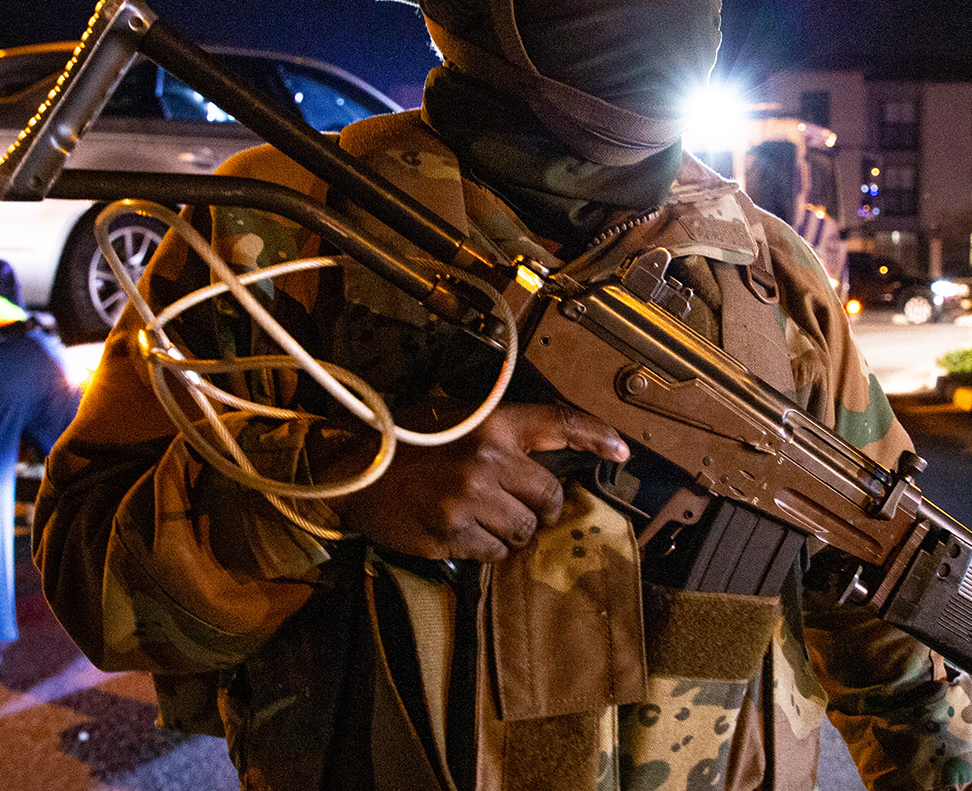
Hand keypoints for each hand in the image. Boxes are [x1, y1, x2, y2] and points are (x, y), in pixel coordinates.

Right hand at [329, 402, 627, 562]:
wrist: (349, 471)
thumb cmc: (403, 442)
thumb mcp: (452, 417)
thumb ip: (497, 434)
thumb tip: (542, 459)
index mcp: (492, 424)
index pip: (560, 424)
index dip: (596, 438)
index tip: (622, 451)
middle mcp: (488, 460)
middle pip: (548, 497)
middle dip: (541, 507)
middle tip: (522, 506)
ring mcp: (470, 499)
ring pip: (523, 530)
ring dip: (512, 531)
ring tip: (484, 518)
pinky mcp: (453, 534)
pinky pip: (494, 553)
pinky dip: (489, 549)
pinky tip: (466, 534)